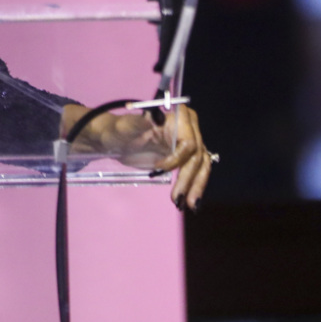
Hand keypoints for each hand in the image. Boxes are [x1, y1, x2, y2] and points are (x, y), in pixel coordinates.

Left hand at [62, 101, 212, 211]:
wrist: (118, 140)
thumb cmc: (120, 130)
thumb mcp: (124, 127)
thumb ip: (138, 124)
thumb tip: (155, 119)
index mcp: (177, 116)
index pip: (188, 141)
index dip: (178, 158)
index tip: (159, 167)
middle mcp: (189, 127)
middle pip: (197, 156)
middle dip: (188, 179)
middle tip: (177, 199)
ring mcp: (190, 142)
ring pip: (202, 166)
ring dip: (196, 187)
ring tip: (188, 205)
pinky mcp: (188, 156)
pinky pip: (198, 172)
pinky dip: (195, 186)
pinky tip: (190, 201)